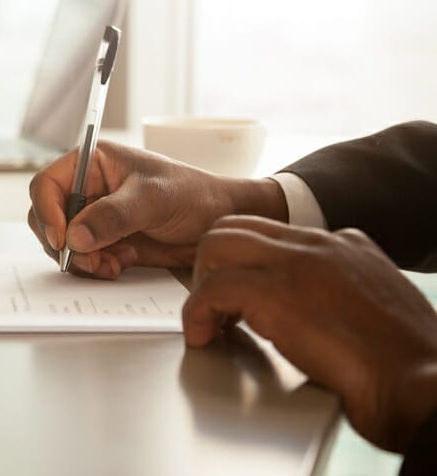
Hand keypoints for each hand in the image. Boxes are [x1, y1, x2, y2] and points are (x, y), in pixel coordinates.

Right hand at [28, 139, 286, 277]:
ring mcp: (95, 216)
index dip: (47, 212)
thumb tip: (75, 236)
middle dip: (64, 243)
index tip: (62, 239)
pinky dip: (95, 266)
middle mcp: (88, 188)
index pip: (46, 184)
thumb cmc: (194, 195)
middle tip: (89, 260)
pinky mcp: (105, 240)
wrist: (221, 222)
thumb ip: (113, 215)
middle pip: (47, 217)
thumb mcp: (154, 198)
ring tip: (112, 263)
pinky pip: (83, 258)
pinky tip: (121, 263)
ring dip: (81, 259)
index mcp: (92, 163)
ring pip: (63, 242)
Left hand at [184, 215, 436, 451]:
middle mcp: (318, 244)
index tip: (236, 293)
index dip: (245, 262)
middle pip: (235, 227)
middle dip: (213, 265)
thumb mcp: (381, 306)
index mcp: (344, 244)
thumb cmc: (408, 363)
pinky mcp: (275, 294)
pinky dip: (196, 314)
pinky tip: (204, 336)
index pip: (272, 231)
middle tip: (214, 306)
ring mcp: (296, 264)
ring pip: (215, 246)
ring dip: (201, 285)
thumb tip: (314, 305)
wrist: (423, 384)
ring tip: (208, 320)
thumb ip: (347, 289)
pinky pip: (211, 290)